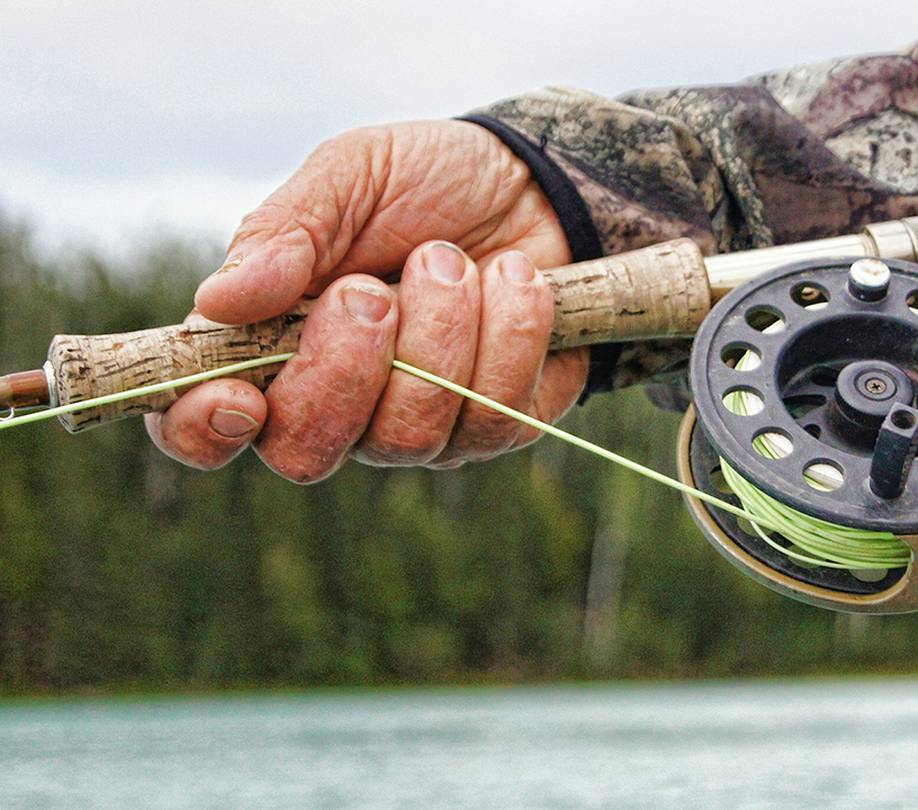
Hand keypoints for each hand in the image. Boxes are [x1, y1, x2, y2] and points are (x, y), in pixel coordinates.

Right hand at [145, 121, 588, 481]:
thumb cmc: (425, 182)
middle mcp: (338, 406)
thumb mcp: (350, 175)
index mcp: (268, 347)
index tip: (236, 395)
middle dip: (343, 368)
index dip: (204, 430)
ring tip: (450, 259)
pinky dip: (509, 331)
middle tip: (370, 290)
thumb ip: (285, 232)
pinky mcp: (500, 424)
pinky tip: (513, 277)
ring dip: (437, 332)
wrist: (537, 182)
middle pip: (307, 452)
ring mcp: (421, 427)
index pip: (204, 428)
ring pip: (409, 436)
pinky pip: (498, 416)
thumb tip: (217, 301)